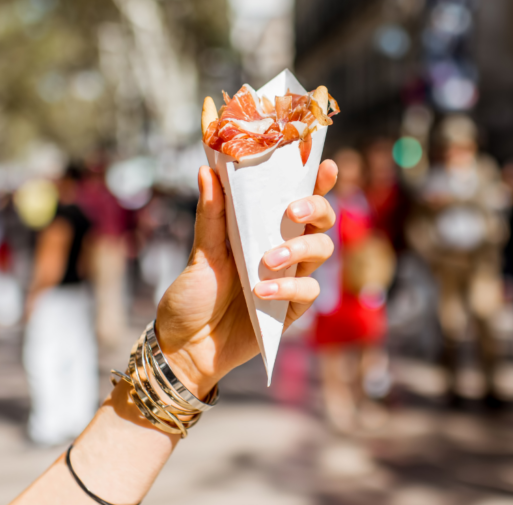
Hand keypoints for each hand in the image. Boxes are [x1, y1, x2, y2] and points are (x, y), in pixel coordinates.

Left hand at [154, 159, 337, 397]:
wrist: (185, 346)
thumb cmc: (193, 295)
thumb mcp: (200, 252)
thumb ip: (211, 214)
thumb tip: (206, 170)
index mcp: (263, 229)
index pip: (297, 198)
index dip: (317, 181)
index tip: (326, 166)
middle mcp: (283, 248)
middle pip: (322, 220)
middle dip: (316, 209)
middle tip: (293, 212)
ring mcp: (291, 277)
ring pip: (322, 250)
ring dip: (300, 248)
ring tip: (269, 260)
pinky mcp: (292, 308)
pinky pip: (308, 290)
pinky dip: (289, 287)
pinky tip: (261, 292)